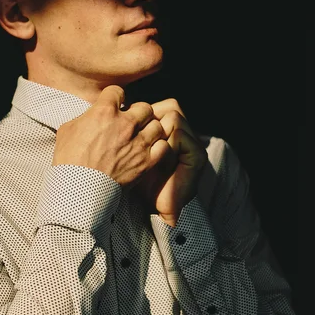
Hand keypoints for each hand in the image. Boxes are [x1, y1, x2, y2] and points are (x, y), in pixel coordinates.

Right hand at [52, 85, 170, 185]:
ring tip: (144, 136)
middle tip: (133, 123)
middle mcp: (125, 124)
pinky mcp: (146, 161)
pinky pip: (163, 146)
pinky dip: (159, 147)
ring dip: (151, 129)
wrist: (79, 188)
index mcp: (104, 112)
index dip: (116, 98)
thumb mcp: (67, 130)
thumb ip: (83, 117)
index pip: (118, 91)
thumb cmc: (69, 161)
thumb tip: (89, 115)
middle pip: (144, 107)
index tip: (116, 105)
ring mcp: (138, 143)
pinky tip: (151, 150)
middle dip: (138, 113)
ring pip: (157, 125)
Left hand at [136, 98, 207, 225]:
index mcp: (173, 131)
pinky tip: (157, 159)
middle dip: (152, 121)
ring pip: (173, 117)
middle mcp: (187, 134)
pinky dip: (164, 144)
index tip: (130, 130)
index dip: (146, 114)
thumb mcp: (135, 151)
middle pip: (171, 107)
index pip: (163, 106)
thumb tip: (116, 107)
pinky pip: (179, 134)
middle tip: (139, 142)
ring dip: (157, 133)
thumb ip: (133, 130)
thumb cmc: (142, 182)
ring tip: (149, 153)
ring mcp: (194, 143)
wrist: (157, 208)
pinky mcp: (197, 154)